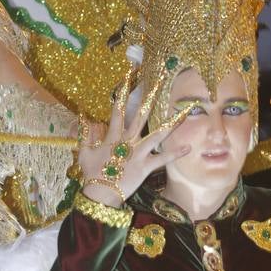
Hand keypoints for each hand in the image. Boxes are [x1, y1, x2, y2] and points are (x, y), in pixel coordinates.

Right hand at [77, 70, 192, 207]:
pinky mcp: (146, 167)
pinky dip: (175, 154)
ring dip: (171, 124)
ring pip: (157, 135)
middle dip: (150, 98)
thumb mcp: (84, 152)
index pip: (118, 109)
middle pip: (141, 115)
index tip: (129, 75)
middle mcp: (128, 141)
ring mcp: (138, 153)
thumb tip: (81, 115)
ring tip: (184, 113)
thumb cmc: (92, 174)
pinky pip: (163, 159)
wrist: (100, 194)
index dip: (123, 91)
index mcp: (113, 136)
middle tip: (160, 82)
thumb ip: (84, 134)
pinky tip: (188, 147)